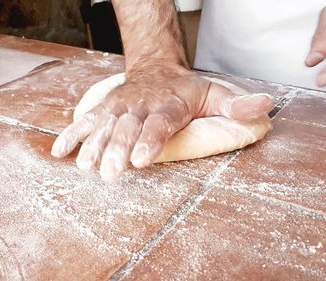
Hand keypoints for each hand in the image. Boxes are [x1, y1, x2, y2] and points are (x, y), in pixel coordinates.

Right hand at [51, 63, 273, 180]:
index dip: (149, 140)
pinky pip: (85, 121)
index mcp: (169, 105)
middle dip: (116, 149)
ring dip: (93, 146)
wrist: (156, 69)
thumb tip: (265, 107)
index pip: (159, 123)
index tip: (139, 159)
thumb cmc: (186, 90)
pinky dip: (71, 136)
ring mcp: (119, 107)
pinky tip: (59, 153)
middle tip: (109, 172)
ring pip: (104, 126)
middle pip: (127, 128)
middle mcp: (140, 105)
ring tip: (84, 166)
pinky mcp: (104, 109)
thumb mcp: (215, 94)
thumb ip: (237, 105)